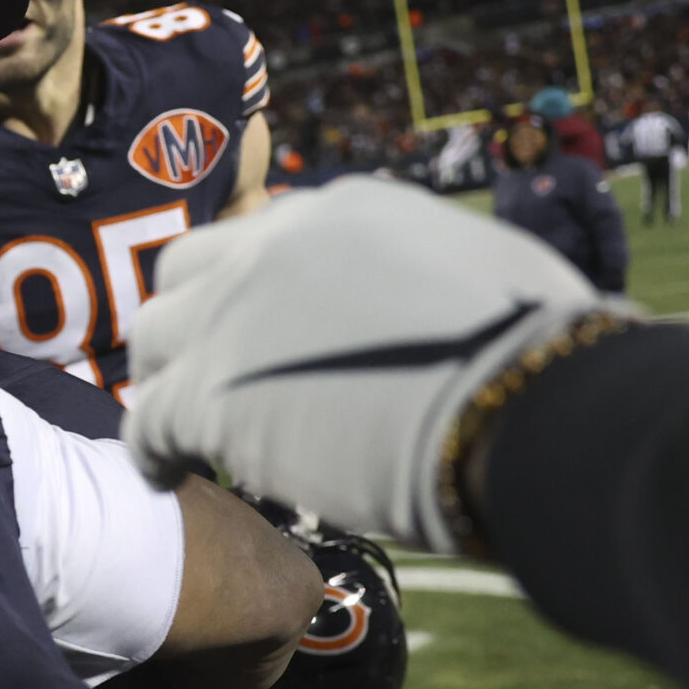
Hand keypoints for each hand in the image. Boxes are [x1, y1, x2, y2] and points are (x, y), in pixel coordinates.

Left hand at [122, 180, 624, 551]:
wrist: (523, 401)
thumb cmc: (540, 349)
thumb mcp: (483, 268)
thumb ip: (427, 277)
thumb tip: (443, 308)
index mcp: (342, 211)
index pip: (263, 237)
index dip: (254, 289)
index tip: (262, 331)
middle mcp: (273, 246)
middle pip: (187, 271)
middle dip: (190, 318)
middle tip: (206, 373)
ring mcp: (231, 316)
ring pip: (153, 340)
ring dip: (163, 381)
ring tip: (182, 430)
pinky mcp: (209, 394)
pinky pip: (149, 424)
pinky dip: (152, 452)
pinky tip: (169, 477)